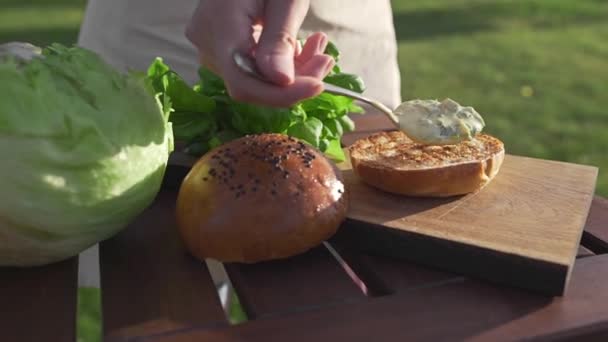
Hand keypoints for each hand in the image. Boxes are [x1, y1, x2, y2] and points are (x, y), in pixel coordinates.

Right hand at [185, 0, 333, 106]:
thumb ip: (279, 40)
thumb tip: (280, 82)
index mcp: (220, 24)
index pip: (243, 82)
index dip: (280, 95)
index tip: (318, 86)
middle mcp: (208, 42)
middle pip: (251, 83)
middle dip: (294, 81)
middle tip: (326, 60)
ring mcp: (212, 46)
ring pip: (255, 79)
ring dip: (293, 72)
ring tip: (317, 47)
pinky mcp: (222, 47)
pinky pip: (253, 68)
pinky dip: (281, 64)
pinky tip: (300, 47)